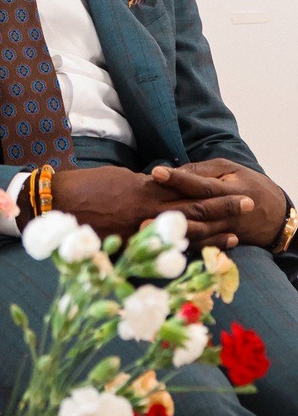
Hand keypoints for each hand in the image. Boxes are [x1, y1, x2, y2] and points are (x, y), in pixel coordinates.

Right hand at [51, 165, 253, 247]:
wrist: (58, 202)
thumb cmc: (87, 185)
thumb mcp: (120, 177)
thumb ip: (144, 186)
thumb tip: (160, 189)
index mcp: (146, 189)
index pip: (188, 191)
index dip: (214, 193)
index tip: (235, 191)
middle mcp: (147, 212)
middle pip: (193, 212)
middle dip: (223, 210)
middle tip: (247, 206)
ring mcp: (139, 233)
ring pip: (182, 236)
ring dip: (211, 236)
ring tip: (235, 236)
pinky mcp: (128, 250)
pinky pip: (161, 254)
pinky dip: (182, 253)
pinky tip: (199, 254)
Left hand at [150, 159, 286, 248]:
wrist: (275, 215)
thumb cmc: (248, 184)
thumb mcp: (231, 169)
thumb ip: (204, 170)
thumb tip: (177, 170)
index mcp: (229, 190)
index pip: (201, 185)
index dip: (179, 179)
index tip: (156, 172)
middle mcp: (226, 214)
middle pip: (195, 211)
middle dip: (168, 209)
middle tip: (140, 206)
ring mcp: (222, 231)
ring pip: (195, 233)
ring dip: (170, 231)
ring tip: (145, 227)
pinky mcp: (218, 243)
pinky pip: (199, 246)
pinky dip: (180, 245)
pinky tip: (161, 244)